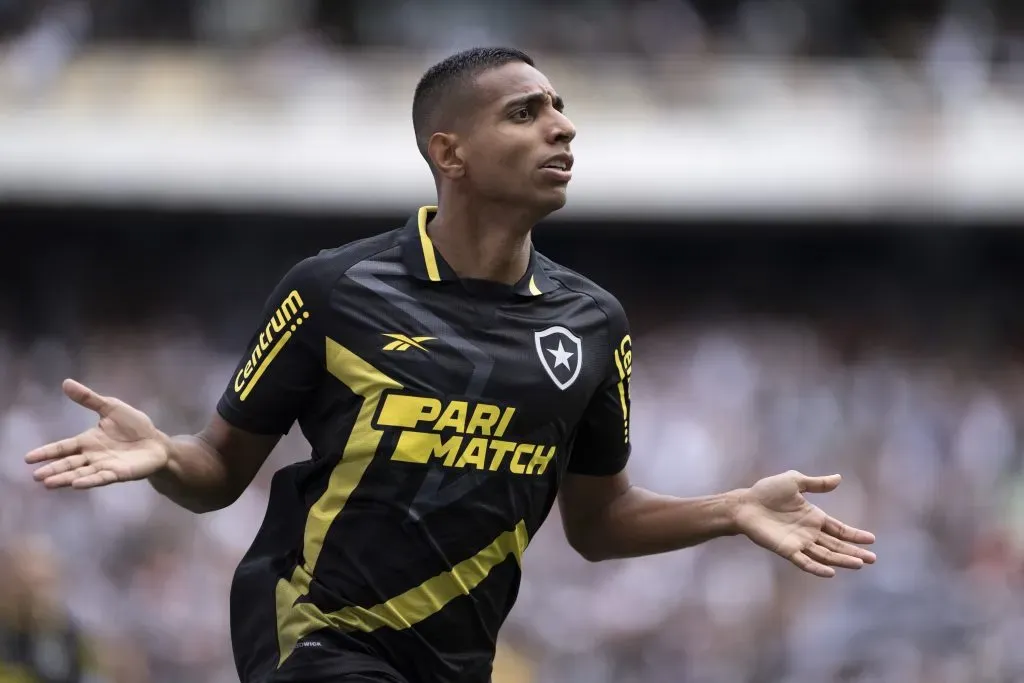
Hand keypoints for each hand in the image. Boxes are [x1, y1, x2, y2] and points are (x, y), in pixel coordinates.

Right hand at [25, 379, 169, 489]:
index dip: (47, 452)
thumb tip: (66, 383)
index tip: (28, 458)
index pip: (63, 447)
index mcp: (88, 441)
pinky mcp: (119, 473)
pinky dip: (89, 481)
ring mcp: (104, 466)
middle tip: (36, 476)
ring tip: (49, 483)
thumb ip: (89, 399)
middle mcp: (92, 456)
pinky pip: (101, 478)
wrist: (157, 442)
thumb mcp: (111, 408)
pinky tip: (76, 484)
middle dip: (53, 469)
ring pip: (81, 473)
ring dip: (65, 478)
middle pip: (69, 463)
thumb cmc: (134, 426)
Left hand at [736, 470, 875, 577]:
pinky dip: (817, 568)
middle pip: (836, 545)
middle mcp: (809, 533)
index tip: (871, 540)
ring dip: (842, 560)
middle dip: (854, 552)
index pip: (839, 529)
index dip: (854, 535)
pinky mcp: (787, 550)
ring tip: (860, 564)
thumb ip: (816, 483)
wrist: (745, 504)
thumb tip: (839, 478)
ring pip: (825, 555)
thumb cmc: (767, 491)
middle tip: (873, 558)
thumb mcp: (794, 481)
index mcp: (814, 517)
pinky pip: (804, 562)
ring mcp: (799, 543)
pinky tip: (831, 572)